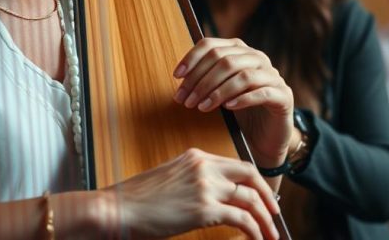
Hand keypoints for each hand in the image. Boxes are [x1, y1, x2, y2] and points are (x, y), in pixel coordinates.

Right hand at [103, 148, 279, 239]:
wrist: (114, 208)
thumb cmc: (134, 201)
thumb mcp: (169, 180)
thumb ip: (193, 181)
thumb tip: (212, 199)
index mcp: (196, 157)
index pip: (236, 165)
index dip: (253, 181)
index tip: (261, 196)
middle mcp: (205, 167)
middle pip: (251, 175)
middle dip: (267, 195)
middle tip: (274, 212)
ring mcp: (207, 186)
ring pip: (250, 198)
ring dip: (265, 217)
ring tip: (271, 232)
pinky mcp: (205, 209)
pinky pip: (242, 218)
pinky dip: (255, 229)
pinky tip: (257, 237)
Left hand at [174, 38, 294, 169]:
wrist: (266, 139)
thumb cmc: (239, 115)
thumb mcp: (220, 92)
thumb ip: (206, 79)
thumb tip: (181, 74)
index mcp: (241, 53)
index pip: (213, 45)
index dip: (192, 58)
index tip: (177, 76)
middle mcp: (259, 59)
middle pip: (226, 60)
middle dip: (201, 80)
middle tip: (186, 100)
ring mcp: (273, 77)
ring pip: (244, 75)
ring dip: (218, 91)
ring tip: (202, 107)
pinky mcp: (284, 97)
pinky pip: (263, 93)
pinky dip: (243, 99)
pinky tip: (228, 108)